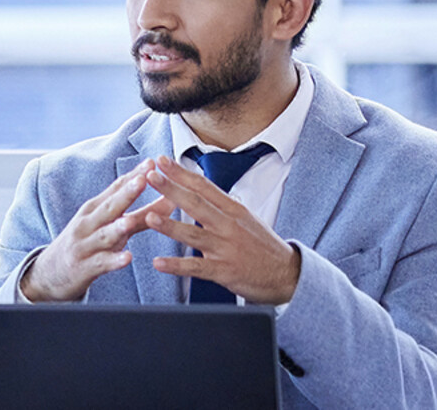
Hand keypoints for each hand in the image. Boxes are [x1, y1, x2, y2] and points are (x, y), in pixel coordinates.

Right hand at [21, 159, 160, 301]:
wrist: (50, 273)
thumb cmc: (87, 243)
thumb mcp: (107, 225)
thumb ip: (139, 215)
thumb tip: (169, 199)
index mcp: (95, 208)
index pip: (116, 188)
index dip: (134, 175)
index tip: (152, 163)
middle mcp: (89, 223)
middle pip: (110, 206)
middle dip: (126, 193)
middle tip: (143, 180)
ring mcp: (86, 245)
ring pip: (104, 234)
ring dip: (118, 227)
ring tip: (130, 221)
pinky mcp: (85, 267)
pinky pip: (101, 263)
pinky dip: (114, 260)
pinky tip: (127, 258)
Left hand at [139, 155, 301, 304]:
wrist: (287, 274)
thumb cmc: (263, 246)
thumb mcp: (245, 218)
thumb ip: (221, 205)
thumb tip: (199, 188)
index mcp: (233, 209)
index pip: (204, 186)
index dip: (181, 173)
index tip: (162, 161)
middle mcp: (229, 225)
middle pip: (196, 204)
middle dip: (171, 189)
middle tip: (151, 177)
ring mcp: (226, 248)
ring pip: (194, 235)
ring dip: (170, 225)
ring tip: (149, 217)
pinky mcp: (224, 271)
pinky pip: (196, 268)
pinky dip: (176, 266)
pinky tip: (159, 263)